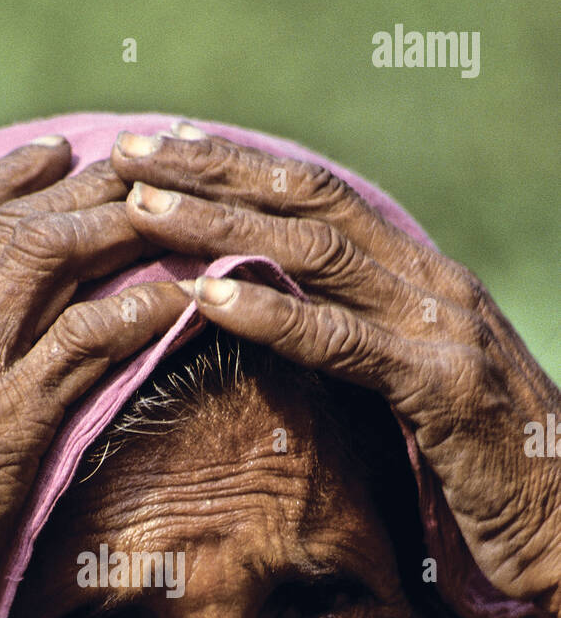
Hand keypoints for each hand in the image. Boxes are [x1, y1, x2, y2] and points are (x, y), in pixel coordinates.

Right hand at [0, 139, 188, 617]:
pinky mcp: (5, 423)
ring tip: (176, 212)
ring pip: (49, 260)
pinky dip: (138, 310)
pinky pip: (85, 341)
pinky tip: (183, 298)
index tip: (52, 154)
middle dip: (83, 185)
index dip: (3, 181)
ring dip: (119, 227)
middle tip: (141, 161)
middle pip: (12, 226)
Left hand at [111, 126, 560, 617]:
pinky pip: (342, 341)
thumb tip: (288, 330)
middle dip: (213, 171)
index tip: (169, 147)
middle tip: (129, 150)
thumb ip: (366, 346)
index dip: (241, 167)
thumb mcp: (420, 389)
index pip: (319, 197)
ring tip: (142, 208)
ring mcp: (440, 326)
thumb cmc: (487, 469)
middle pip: (307, 200)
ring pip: (314, 252)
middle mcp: (432, 282)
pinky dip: (271, 313)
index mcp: (422, 278)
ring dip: (220, 224)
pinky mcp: (442, 386)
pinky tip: (207, 295)